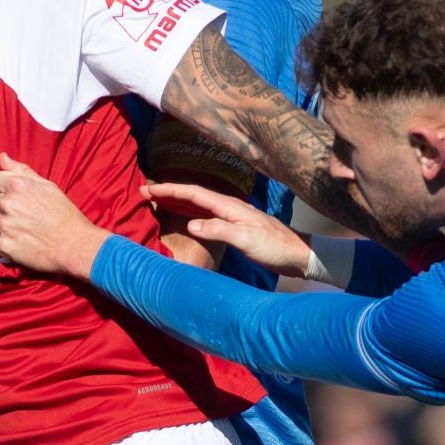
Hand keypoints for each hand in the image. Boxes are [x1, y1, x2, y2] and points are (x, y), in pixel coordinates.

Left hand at [0, 154, 109, 278]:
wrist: (75, 244)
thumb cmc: (64, 214)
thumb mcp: (47, 185)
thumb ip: (21, 170)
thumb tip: (1, 157)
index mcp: (17, 185)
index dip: (3, 189)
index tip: (16, 198)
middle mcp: (8, 203)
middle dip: (4, 209)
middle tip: (24, 216)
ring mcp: (5, 225)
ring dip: (3, 227)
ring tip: (24, 231)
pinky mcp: (5, 245)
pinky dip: (8, 244)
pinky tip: (23, 243)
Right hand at [143, 181, 313, 277]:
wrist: (298, 255)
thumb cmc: (274, 247)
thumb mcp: (246, 240)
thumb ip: (219, 230)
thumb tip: (190, 224)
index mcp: (229, 206)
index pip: (194, 193)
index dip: (170, 190)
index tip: (148, 190)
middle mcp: (229, 207)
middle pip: (194, 195)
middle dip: (169, 192)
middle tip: (146, 193)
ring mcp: (233, 216)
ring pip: (199, 204)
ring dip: (178, 201)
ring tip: (159, 202)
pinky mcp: (235, 227)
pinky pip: (206, 215)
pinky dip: (191, 213)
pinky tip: (187, 219)